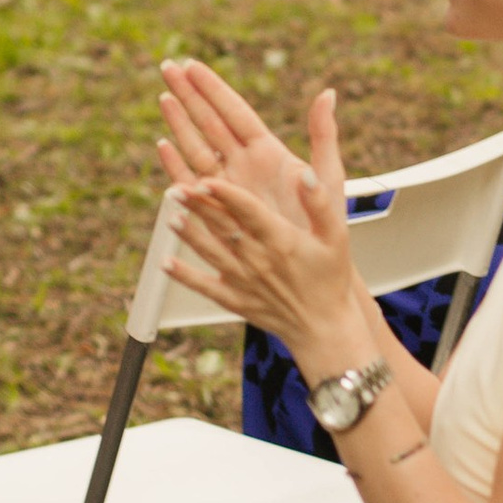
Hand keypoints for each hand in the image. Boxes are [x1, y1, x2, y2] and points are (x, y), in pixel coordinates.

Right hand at [158, 59, 320, 230]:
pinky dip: (177, 165)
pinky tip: (163, 145)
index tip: (192, 65)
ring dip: (179, 123)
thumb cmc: (325, 223)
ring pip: (197, 148)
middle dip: (189, 95)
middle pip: (211, 123)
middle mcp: (245, 164)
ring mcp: (229, 186)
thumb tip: (327, 94)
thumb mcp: (329, 176)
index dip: (213, 89)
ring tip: (164, 98)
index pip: (235, 112)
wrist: (313, 266)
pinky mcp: (218, 211)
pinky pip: (193, 184)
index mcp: (268, 152)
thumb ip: (324, 135)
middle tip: (167, 69)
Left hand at [165, 85, 366, 368]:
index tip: (205, 179)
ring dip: (188, 234)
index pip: (247, 210)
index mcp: (280, 240)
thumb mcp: (336, 236)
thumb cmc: (330, 278)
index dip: (225, 193)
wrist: (324, 328)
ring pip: (209, 252)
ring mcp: (243, 281)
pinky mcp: (234, 300)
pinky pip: (205, 286)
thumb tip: (303, 174)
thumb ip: (320, 202)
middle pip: (222, 226)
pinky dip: (184, 275)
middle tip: (176, 187)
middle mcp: (257, 259)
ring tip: (170, 216)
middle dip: (198, 206)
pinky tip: (165, 263)